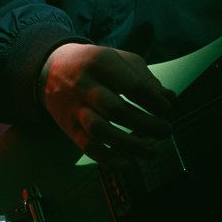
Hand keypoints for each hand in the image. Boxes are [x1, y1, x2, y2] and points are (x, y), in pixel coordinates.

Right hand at [38, 43, 172, 159]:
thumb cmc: (95, 64)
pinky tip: (127, 162)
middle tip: (166, 131)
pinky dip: (108, 158)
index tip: (168, 110)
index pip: (132, 86)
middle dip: (146, 125)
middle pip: (116, 110)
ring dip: (130, 145)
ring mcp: (74, 107)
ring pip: (100, 131)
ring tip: (151, 151)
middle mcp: (85, 85)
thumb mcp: (119, 59)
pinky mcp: (68, 127)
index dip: (154, 102)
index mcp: (101, 63)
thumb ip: (145, 77)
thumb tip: (170, 98)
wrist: (51, 68)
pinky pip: (87, 147)